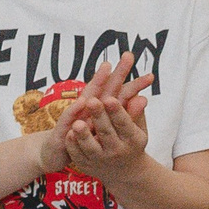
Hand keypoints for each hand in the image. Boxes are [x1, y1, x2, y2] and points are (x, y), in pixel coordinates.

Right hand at [33, 53, 135, 168]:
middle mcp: (89, 107)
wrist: (57, 152)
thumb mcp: (105, 126)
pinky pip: (68, 117)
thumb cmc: (84, 136)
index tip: (151, 76)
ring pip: (87, 97)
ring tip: (107, 69)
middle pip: (106, 88)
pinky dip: (74, 109)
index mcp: (101, 108)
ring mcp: (76, 115)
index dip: (134, 85)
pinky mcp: (62, 128)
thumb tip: (144, 99)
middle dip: (118, 72)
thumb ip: (123, 113)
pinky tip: (82, 101)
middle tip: (129, 56)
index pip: (120, 94)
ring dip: (96, 82)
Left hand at [63, 77, 152, 184]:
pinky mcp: (87, 166)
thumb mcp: (139, 129)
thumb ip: (137, 112)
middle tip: (91, 101)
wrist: (125, 172)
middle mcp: (117, 151)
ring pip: (91, 147)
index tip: (109, 98)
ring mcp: (101, 160)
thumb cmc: (131, 143)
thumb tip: (140, 98)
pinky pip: (78, 156)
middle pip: (106, 133)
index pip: (124, 124)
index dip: (116, 112)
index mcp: (132, 140)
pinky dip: (73, 145)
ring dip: (83, 135)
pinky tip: (69, 133)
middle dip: (99, 117)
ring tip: (77, 123)